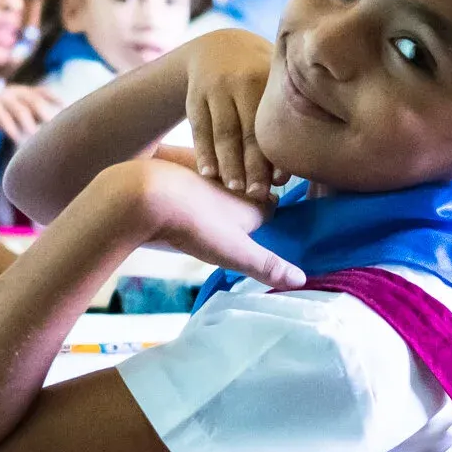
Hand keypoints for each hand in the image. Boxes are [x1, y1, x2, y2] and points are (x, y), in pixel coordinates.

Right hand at [0, 85, 63, 142]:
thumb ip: (36, 117)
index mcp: (23, 91)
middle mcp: (13, 91)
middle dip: (44, 113)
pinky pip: (1, 115)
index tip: (65, 106)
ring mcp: (0, 97)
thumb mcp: (19, 116)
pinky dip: (10, 127)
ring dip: (28, 123)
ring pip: (18, 108)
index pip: (41, 91)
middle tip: (52, 128)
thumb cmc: (0, 118)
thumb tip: (57, 127)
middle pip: (33, 100)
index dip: (53, 97)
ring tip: (34, 135)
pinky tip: (16, 137)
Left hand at [95, 159, 301, 288]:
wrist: (149, 196)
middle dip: (246, 204)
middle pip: (248, 193)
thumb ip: (268, 265)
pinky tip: (180, 203)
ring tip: (208, 217)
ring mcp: (207, 174)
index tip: (265, 229)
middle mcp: (236, 182)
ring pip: (222, 184)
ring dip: (219, 196)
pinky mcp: (179, 170)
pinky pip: (192, 180)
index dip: (268, 218)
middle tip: (236, 225)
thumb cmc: (197, 226)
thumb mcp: (237, 253)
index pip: (271, 207)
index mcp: (254, 201)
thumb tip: (302, 280)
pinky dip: (190, 189)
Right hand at [182, 29, 279, 196]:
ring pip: (222, 132)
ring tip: (235, 188)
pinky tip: (209, 174)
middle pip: (246, 131)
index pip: (271, 122)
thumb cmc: (261, 74)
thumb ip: (293, 105)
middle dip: (252, 165)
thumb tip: (316, 155)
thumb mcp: (275, 75)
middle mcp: (240, 81)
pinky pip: (200, 129)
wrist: (216, 47)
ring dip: (228, 163)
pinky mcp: (194, 96)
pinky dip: (204, 153)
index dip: (275, 152)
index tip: (280, 181)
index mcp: (266, 77)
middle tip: (257, 194)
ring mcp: (214, 89)